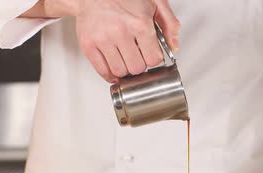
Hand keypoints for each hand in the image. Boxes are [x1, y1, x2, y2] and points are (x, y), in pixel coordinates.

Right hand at [41, 0, 179, 82]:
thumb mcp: (155, 2)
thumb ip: (169, 23)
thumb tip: (174, 46)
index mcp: (139, 24)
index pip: (153, 60)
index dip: (154, 59)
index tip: (151, 55)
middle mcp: (120, 32)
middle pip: (137, 68)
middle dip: (140, 65)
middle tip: (138, 56)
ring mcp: (102, 39)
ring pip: (120, 72)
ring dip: (125, 70)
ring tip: (126, 59)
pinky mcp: (88, 44)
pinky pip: (102, 71)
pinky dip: (110, 74)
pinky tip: (114, 67)